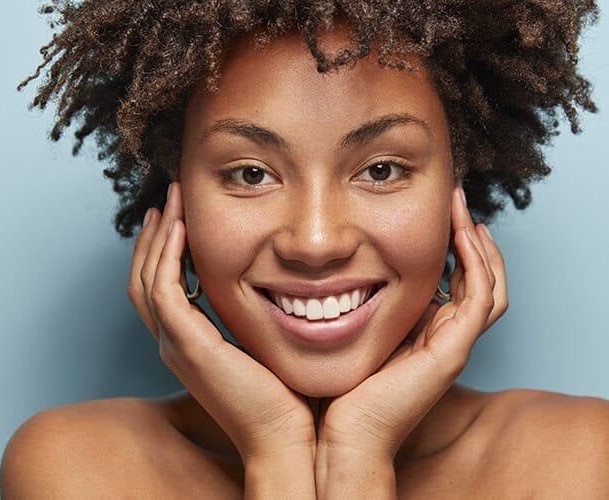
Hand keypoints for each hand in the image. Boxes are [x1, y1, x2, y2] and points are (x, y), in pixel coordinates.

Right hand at [127, 181, 316, 462]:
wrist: (285, 437)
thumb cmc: (282, 395)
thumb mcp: (260, 344)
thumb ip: (252, 316)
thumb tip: (272, 286)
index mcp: (187, 344)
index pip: (160, 288)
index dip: (163, 251)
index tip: (179, 217)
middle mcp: (172, 343)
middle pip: (143, 278)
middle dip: (154, 236)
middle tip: (168, 199)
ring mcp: (174, 345)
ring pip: (146, 278)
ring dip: (158, 236)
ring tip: (171, 201)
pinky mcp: (186, 345)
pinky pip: (164, 288)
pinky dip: (167, 255)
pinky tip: (181, 226)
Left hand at [315, 184, 508, 463]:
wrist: (343, 434)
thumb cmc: (340, 387)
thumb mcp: (350, 332)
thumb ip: (358, 306)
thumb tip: (331, 270)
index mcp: (425, 333)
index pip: (455, 282)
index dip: (452, 247)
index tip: (434, 212)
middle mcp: (445, 336)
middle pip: (478, 279)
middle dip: (470, 237)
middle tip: (456, 200)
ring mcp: (453, 343)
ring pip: (488, 283)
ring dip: (478, 243)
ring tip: (462, 208)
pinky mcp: (454, 350)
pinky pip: (480, 296)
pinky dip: (477, 262)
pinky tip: (462, 233)